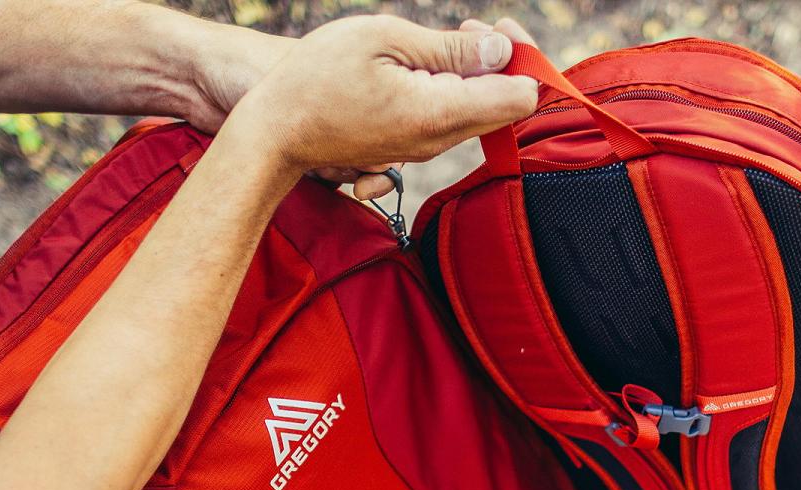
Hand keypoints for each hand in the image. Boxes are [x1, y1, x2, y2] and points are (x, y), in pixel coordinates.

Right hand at [229, 15, 537, 182]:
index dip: (520, 59)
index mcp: (438, 114)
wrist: (279, 129)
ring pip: (478, 114)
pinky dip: (451, 91)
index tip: (497, 31)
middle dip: (500, 64)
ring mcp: (427, 150)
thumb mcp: (384, 39)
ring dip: (474, 75)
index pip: (518, 98)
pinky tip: (425, 70)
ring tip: (441, 45)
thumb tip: (502, 52)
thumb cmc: (320, 76)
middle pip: (506, 109)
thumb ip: (449, 49)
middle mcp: (440, 142)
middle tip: (471, 29)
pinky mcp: (413, 150)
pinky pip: (451, 121)